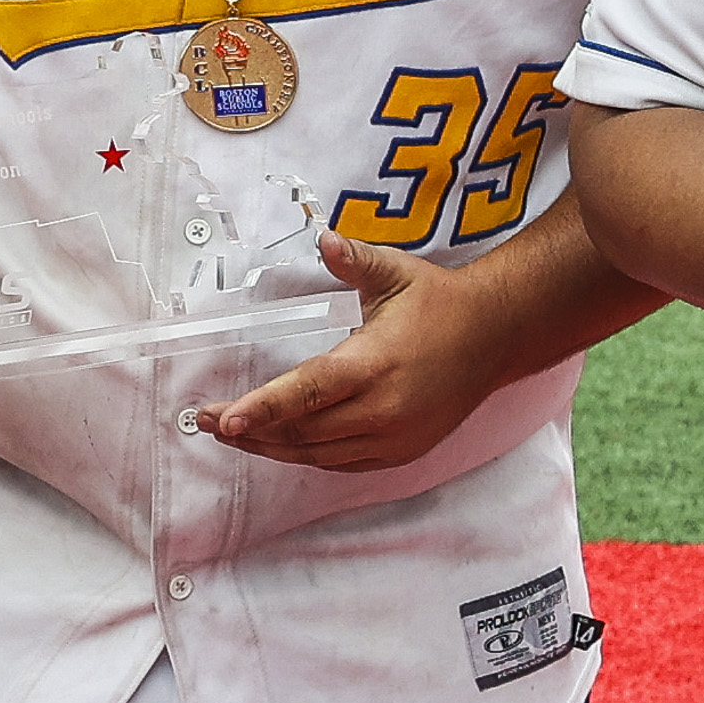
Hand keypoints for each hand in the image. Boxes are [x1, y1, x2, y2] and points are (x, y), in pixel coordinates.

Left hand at [198, 232, 502, 472]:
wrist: (495, 337)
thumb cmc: (439, 301)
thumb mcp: (396, 272)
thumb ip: (354, 260)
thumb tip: (324, 239)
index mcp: (375, 364)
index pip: (308, 392)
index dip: (263, 408)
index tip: (223, 419)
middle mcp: (383, 409)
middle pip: (302, 432)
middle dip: (251, 430)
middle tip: (208, 421)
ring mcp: (394, 437)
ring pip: (318, 454)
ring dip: (272, 447)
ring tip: (235, 434)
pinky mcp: (401, 451)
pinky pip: (342, 463)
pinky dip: (307, 455)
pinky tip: (281, 444)